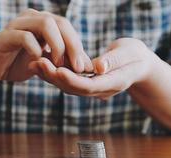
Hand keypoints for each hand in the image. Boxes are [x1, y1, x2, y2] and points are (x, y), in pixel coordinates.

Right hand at [0, 9, 91, 81]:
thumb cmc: (18, 64)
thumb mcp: (45, 63)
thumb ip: (63, 61)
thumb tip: (89, 67)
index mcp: (42, 21)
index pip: (66, 27)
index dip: (77, 46)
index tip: (84, 67)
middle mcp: (31, 17)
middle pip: (60, 22)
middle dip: (72, 45)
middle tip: (78, 67)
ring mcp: (18, 24)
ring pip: (46, 24)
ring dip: (57, 45)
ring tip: (59, 64)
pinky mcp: (6, 35)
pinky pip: (25, 37)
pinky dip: (35, 49)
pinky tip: (37, 62)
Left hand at [31, 38, 156, 98]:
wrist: (137, 65)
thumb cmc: (135, 56)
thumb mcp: (130, 54)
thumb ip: (114, 61)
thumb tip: (98, 68)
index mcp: (112, 83)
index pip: (88, 86)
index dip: (72, 80)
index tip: (57, 70)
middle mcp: (98, 89)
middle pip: (73, 88)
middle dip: (54, 77)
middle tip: (37, 63)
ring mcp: (90, 88)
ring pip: (66, 85)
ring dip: (49, 75)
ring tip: (33, 63)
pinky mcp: (84, 82)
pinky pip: (67, 80)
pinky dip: (53, 72)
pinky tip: (41, 62)